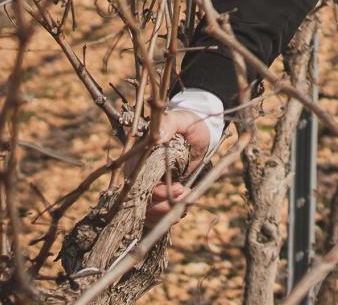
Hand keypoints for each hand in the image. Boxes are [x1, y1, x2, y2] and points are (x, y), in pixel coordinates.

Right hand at [144, 108, 213, 229]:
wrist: (200, 132)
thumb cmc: (189, 124)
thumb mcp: (181, 120)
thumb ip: (169, 124)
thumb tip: (158, 136)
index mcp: (139, 156)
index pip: (137, 181)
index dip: (155, 191)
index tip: (177, 187)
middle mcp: (139, 173)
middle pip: (140, 201)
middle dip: (162, 205)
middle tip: (184, 191)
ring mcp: (148, 185)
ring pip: (147, 211)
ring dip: (166, 212)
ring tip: (186, 199)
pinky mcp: (157, 195)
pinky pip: (154, 215)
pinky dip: (166, 218)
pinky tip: (181, 211)